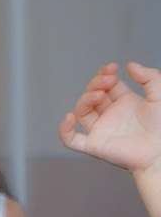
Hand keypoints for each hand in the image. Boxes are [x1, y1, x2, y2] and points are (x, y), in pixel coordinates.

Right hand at [60, 62, 160, 176]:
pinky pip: (71, 140)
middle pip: (92, 96)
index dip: (106, 75)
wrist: (160, 151)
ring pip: (81, 112)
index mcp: (123, 102)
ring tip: (98, 95)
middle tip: (107, 80)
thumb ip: (149, 78)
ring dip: (85, 100)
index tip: (112, 68)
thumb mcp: (159, 95)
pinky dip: (64, 130)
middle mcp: (109, 114)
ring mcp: (100, 130)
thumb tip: (129, 65)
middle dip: (95, 85)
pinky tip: (68, 118)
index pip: (107, 85)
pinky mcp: (93, 145)